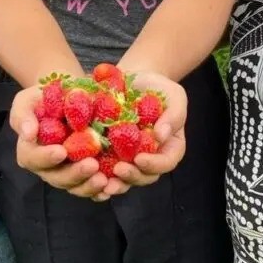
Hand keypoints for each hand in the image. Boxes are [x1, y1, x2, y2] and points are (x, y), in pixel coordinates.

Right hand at [11, 85, 108, 198]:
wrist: (69, 96)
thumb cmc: (45, 98)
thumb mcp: (28, 100)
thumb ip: (23, 115)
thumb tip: (28, 133)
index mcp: (30, 150)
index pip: (32, 159)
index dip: (45, 157)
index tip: (61, 151)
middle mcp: (47, 166)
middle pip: (57, 178)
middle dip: (74, 174)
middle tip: (92, 165)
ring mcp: (67, 172)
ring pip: (75, 187)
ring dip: (89, 185)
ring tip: (104, 179)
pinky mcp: (85, 174)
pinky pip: (91, 188)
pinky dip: (101, 190)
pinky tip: (112, 186)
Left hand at [107, 71, 186, 195]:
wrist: (135, 79)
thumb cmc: (158, 88)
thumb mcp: (174, 96)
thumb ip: (173, 115)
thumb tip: (160, 136)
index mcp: (169, 147)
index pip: (166, 162)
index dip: (154, 164)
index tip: (140, 158)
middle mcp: (150, 157)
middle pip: (145, 176)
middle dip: (132, 176)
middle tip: (118, 170)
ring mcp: (130, 158)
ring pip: (125, 178)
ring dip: (115, 183)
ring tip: (103, 182)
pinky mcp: (111, 153)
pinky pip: (105, 169)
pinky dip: (98, 175)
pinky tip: (88, 173)